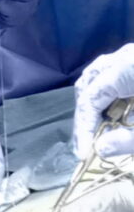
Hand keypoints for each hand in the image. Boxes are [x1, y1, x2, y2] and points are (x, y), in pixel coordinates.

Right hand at [73, 43, 133, 159]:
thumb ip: (128, 139)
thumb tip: (100, 149)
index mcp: (125, 68)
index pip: (90, 98)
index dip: (83, 127)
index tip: (83, 154)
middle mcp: (124, 57)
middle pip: (89, 84)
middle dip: (84, 115)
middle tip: (85, 144)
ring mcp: (130, 57)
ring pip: (99, 78)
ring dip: (94, 105)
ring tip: (94, 132)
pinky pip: (112, 77)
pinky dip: (108, 97)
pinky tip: (111, 115)